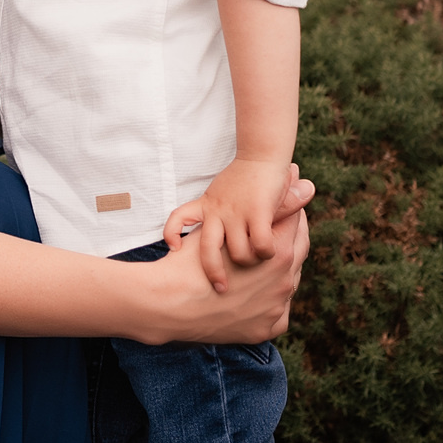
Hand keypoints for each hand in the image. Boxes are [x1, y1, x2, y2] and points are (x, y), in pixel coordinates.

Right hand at [140, 208, 308, 344]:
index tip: (283, 207)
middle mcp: (284, 281)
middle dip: (288, 239)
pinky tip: (257, 291)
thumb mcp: (224, 227)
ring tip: (263, 261)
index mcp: (278, 252)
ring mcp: (277, 307)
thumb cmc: (193, 259)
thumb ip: (263, 209)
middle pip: (298, 253)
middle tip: (276, 231)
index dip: (289, 212)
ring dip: (281, 270)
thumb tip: (303, 185)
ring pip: (289, 283)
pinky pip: (278, 312)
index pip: (296, 224)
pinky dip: (270, 301)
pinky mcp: (267, 329)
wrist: (169, 305)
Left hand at [164, 157, 296, 292]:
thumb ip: (212, 211)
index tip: (174, 247)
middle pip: (207, 250)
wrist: (263, 153)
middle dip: (213, 273)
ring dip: (249, 261)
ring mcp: (237, 213)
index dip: (172, 233)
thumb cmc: (245, 175)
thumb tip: (187, 235)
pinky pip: (260, 245)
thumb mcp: (221, 193)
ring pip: (238, 253)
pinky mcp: (258, 213)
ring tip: (256, 263)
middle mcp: (218, 211)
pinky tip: (270, 252)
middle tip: (221, 288)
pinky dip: (266, 252)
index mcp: (207, 205)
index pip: (178, 217)